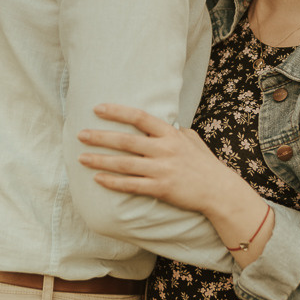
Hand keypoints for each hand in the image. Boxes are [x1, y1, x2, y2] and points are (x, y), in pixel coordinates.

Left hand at [78, 103, 232, 213]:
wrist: (219, 190)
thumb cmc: (205, 164)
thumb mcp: (192, 139)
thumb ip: (174, 131)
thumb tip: (161, 124)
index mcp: (171, 134)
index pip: (140, 118)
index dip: (117, 112)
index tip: (97, 108)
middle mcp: (165, 150)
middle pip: (126, 141)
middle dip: (100, 137)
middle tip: (80, 134)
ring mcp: (162, 170)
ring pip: (124, 164)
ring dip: (100, 160)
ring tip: (81, 157)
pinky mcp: (161, 189)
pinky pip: (131, 185)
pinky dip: (113, 182)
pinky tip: (98, 179)